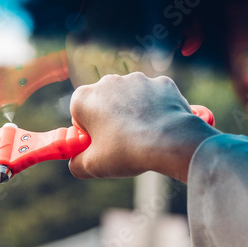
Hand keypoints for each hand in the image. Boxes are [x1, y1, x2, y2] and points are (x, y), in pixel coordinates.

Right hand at [68, 72, 218, 181]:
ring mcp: (137, 79)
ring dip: (135, 113)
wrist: (170, 142)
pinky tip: (162, 126)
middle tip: (123, 143)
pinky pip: (156, 97)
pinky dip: (157, 109)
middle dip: (111, 120)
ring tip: (145, 137)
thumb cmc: (127, 153)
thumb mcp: (92, 167)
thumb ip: (77, 163)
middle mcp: (108, 81)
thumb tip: (77, 163)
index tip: (101, 145)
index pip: (79, 115)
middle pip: (105, 103)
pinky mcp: (162, 82)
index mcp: (84, 98)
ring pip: (132, 98)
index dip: (89, 133)